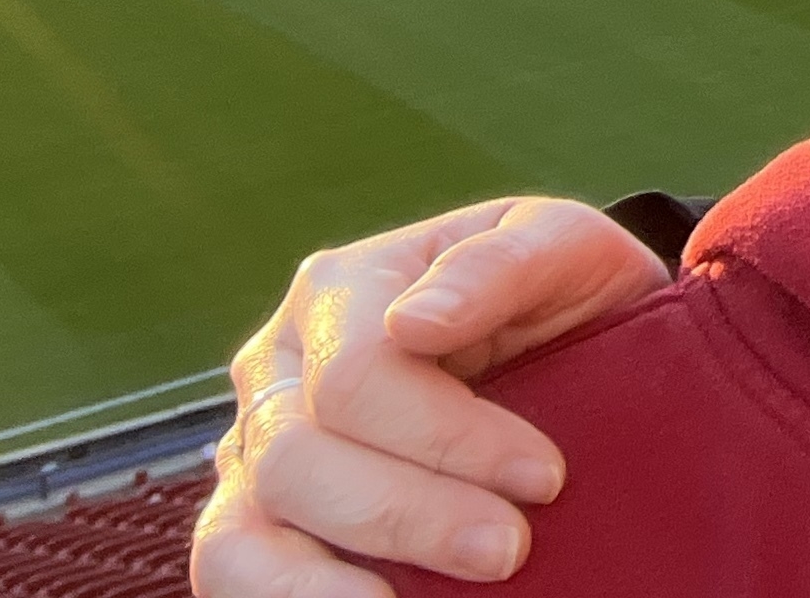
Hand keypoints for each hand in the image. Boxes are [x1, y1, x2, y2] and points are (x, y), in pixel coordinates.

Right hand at [191, 198, 668, 595]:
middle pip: (297, 461)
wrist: (573, 339)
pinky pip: (236, 576)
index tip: (543, 477)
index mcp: (340, 288)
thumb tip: (415, 321)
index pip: (356, 378)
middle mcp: (277, 368)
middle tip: (507, 550)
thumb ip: (501, 265)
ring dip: (328, 585)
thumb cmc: (559, 289)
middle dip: (407, 515)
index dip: (449, 438)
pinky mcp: (257, 523)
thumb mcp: (563, 245)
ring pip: (240, 535)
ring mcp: (254, 451)